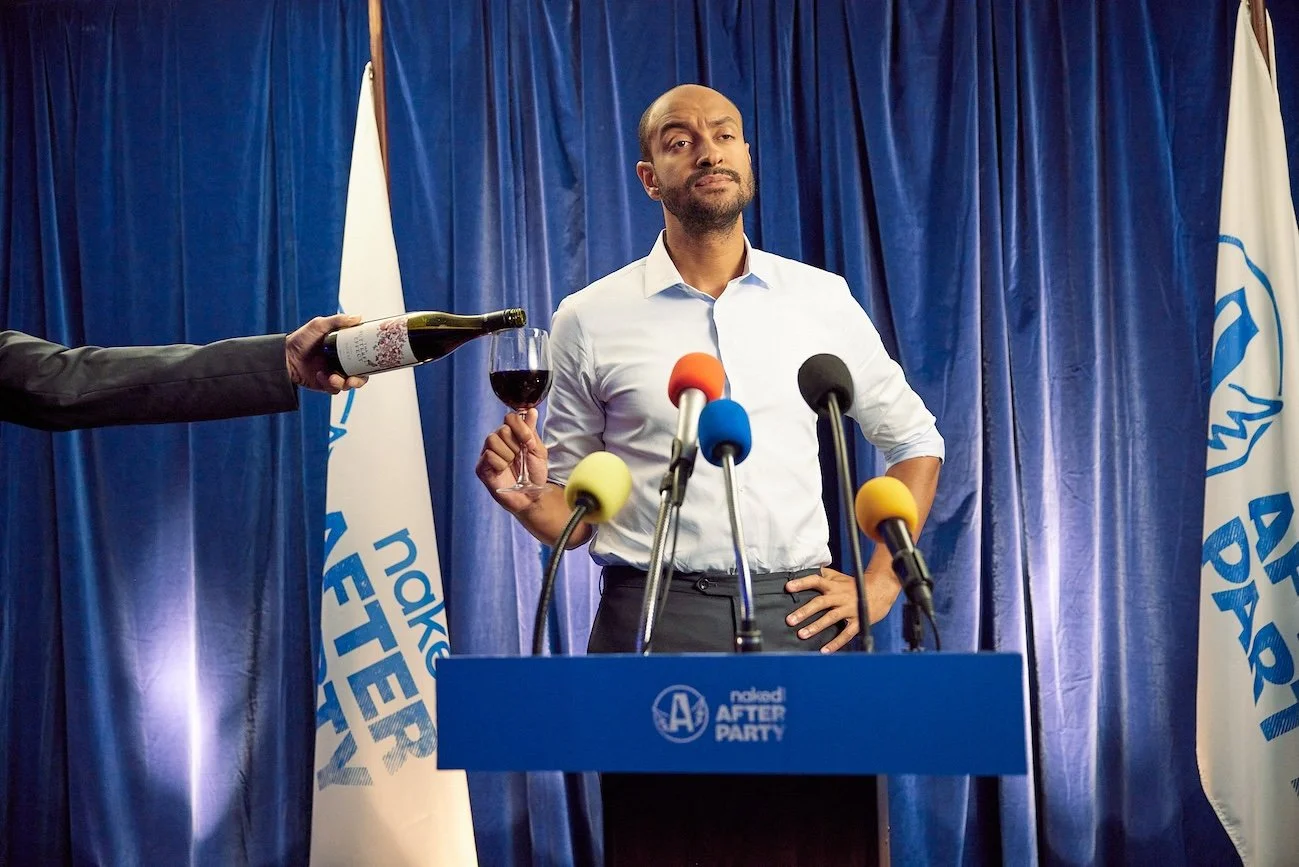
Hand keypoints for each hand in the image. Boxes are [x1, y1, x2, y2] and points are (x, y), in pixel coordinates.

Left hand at [285, 314, 368, 393]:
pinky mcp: (325, 384)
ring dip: (344, 383)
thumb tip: (358, 317)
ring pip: (349, 384)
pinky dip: (329, 384)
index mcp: (344, 349)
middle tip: (354, 379)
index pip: (363, 357)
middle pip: (360, 375)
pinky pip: (334, 389)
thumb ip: (338, 321)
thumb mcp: (319, 325)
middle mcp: (341, 363)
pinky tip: (320, 376)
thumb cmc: (301, 339)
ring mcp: (334, 374)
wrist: (284, 356)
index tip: (372, 363)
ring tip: (334, 378)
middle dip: (360, 380)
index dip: (370, 362)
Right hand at [475, 408, 549, 511]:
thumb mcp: (538, 451)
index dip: (520, 427)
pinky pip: (488, 455)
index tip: (529, 442)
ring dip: (507, 455)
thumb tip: (531, 410)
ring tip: (511, 465)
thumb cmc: (534, 475)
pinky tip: (503, 471)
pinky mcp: (482, 467)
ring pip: (492, 440)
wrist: (531, 497)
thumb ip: (532, 431)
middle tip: (519, 458)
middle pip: (502, 429)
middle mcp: (498, 442)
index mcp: (512, 435)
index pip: (510, 417)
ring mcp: (488, 454)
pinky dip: (500, 464)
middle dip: (515, 445)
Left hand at [784, 567, 901, 652]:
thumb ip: (823, 574)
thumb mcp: (839, 576)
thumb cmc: (854, 585)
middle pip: (820, 602)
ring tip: (802, 634)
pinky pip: (846, 633)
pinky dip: (836, 643)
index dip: (802, 583)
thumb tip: (805, 569)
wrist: (880, 590)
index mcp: (833, 585)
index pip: (816, 581)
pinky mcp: (858, 620)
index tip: (788, 587)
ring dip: (816, 627)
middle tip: (790, 620)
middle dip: (804, 612)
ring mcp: (849, 609)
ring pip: (831, 618)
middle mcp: (840, 596)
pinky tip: (824, 651)